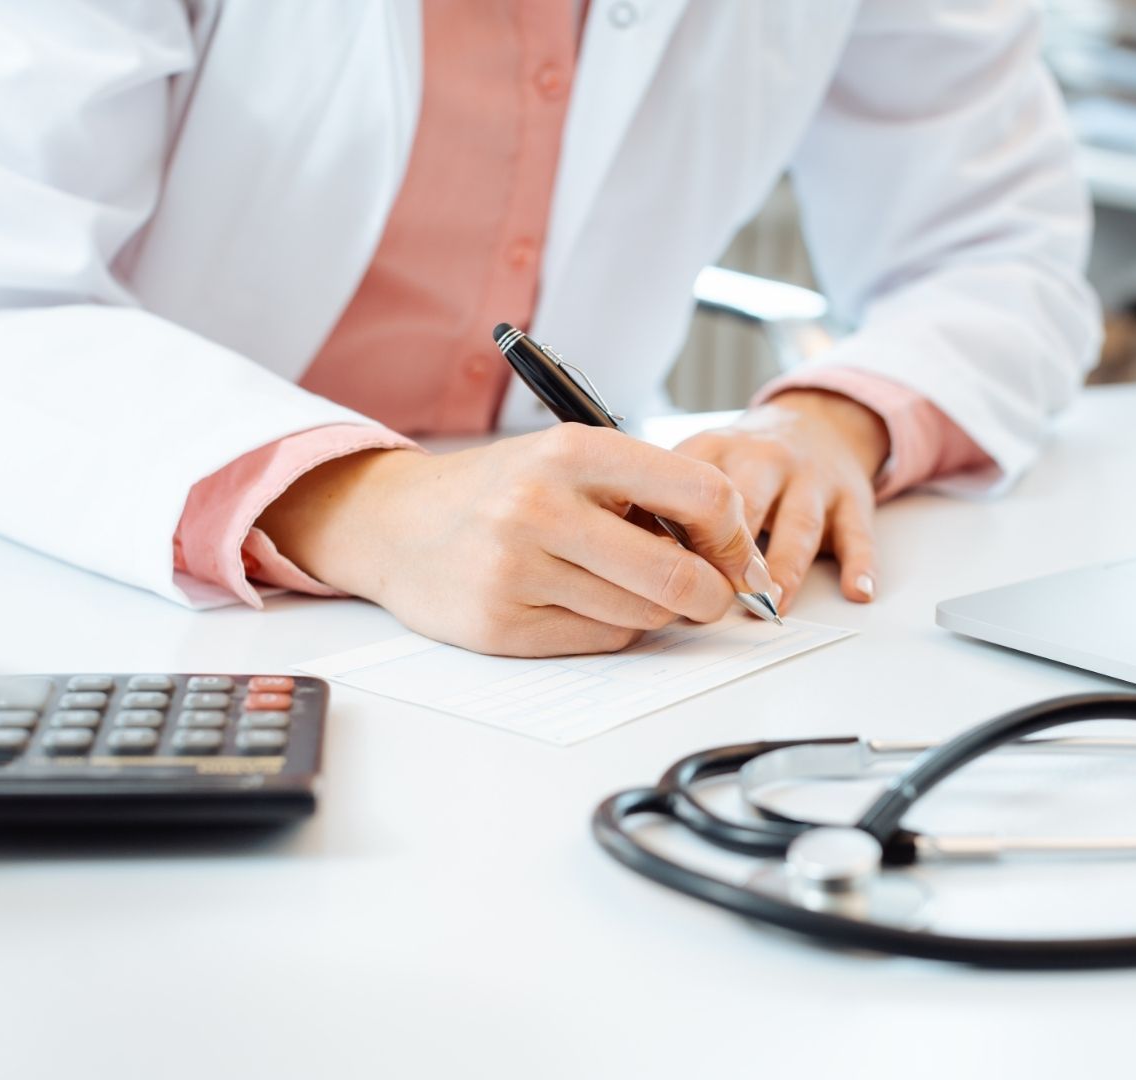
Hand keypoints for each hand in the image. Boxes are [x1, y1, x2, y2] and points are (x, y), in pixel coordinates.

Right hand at [255, 424, 776, 656]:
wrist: (397, 523)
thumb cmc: (501, 490)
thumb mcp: (567, 458)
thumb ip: (645, 490)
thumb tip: (733, 552)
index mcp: (572, 450)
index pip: (702, 493)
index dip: (735, 536)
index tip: (738, 555)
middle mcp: (541, 506)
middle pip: (679, 574)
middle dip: (712, 595)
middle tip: (714, 597)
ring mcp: (517, 568)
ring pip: (643, 614)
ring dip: (655, 611)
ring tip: (625, 586)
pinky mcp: (501, 624)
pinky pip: (600, 640)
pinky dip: (610, 628)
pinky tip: (580, 602)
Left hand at [675, 390, 888, 610]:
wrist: (818, 421)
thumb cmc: (746, 458)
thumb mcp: (702, 458)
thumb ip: (666, 497)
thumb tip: (630, 558)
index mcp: (718, 449)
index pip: (692, 489)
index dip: (675, 531)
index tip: (659, 572)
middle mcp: (766, 459)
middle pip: (747, 503)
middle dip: (729, 551)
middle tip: (712, 595)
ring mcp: (812, 479)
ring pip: (800, 523)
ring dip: (786, 565)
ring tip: (772, 602)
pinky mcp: (851, 498)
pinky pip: (857, 532)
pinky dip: (859, 563)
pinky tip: (855, 589)